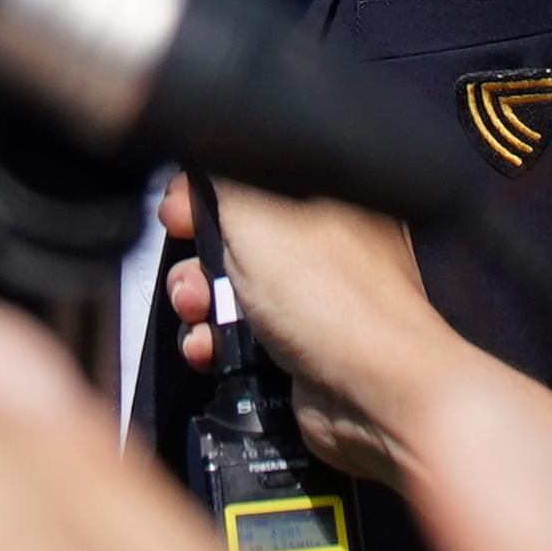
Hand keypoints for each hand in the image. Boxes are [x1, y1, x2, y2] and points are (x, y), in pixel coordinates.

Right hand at [155, 173, 479, 481]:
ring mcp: (311, 296)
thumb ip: (224, 175)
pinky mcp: (297, 345)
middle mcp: (322, 240)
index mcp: (325, 193)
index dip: (203, 191)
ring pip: (229, 285)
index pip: (250, 176)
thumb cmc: (329, 295)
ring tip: (195, 312)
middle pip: (232, 231)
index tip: (177, 211)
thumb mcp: (258, 211)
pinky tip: (208, 348)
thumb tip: (202, 156)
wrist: (374, 393)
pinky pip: (239, 333)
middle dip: (195, 252)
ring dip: (196, 300)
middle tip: (187, 267)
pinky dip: (215, 340)